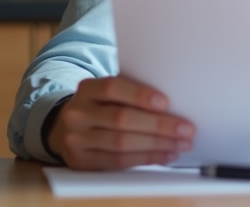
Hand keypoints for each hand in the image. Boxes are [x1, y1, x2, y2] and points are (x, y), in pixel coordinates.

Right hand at [46, 75, 195, 169]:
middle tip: (185, 129)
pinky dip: (146, 158)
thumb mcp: (107, 93)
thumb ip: (130, 92)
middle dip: (158, 125)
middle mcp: (78, 114)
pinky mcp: (82, 161)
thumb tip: (172, 101)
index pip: (113, 88)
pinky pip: (119, 162)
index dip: (140, 95)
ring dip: (157, 145)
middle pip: (121, 119)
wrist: (64, 128)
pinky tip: (165, 155)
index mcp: (87, 89)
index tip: (166, 102)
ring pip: (122, 143)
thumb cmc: (99, 106)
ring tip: (180, 144)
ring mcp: (76, 139)